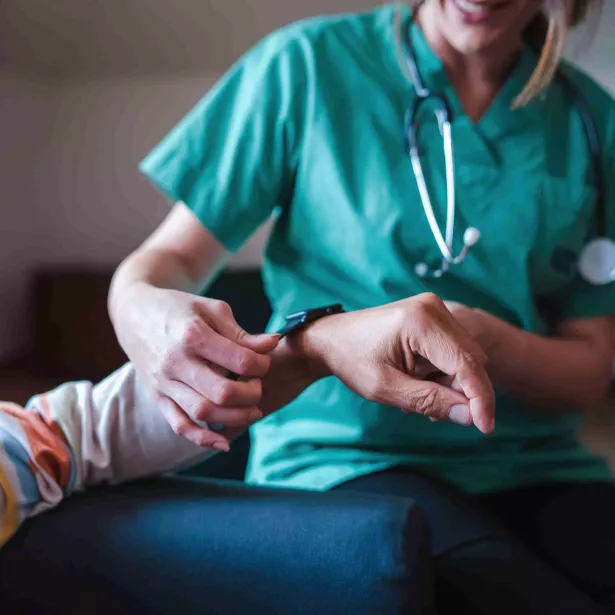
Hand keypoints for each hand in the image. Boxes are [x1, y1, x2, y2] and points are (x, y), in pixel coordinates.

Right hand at [113, 284, 279, 449]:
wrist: (135, 313)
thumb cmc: (180, 308)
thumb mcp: (212, 310)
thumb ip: (242, 333)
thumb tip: (273, 343)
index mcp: (192, 335)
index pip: (239, 360)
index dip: (261, 364)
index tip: (264, 361)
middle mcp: (175, 362)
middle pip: (222, 392)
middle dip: (251, 393)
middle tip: (258, 386)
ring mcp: (164, 382)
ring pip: (202, 412)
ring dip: (235, 417)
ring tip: (253, 410)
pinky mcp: (157, 397)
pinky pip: (179, 425)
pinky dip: (203, 438)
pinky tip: (225, 443)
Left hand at [288, 294, 495, 432]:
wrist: (332, 338)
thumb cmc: (352, 360)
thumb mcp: (386, 388)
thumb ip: (429, 401)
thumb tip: (470, 417)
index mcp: (421, 321)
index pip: (467, 364)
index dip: (480, 398)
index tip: (485, 428)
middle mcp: (433, 308)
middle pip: (471, 359)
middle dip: (463, 392)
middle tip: (432, 412)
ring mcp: (434, 308)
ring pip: (465, 357)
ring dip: (451, 383)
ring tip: (416, 393)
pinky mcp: (432, 315)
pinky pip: (453, 350)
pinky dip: (444, 372)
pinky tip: (419, 381)